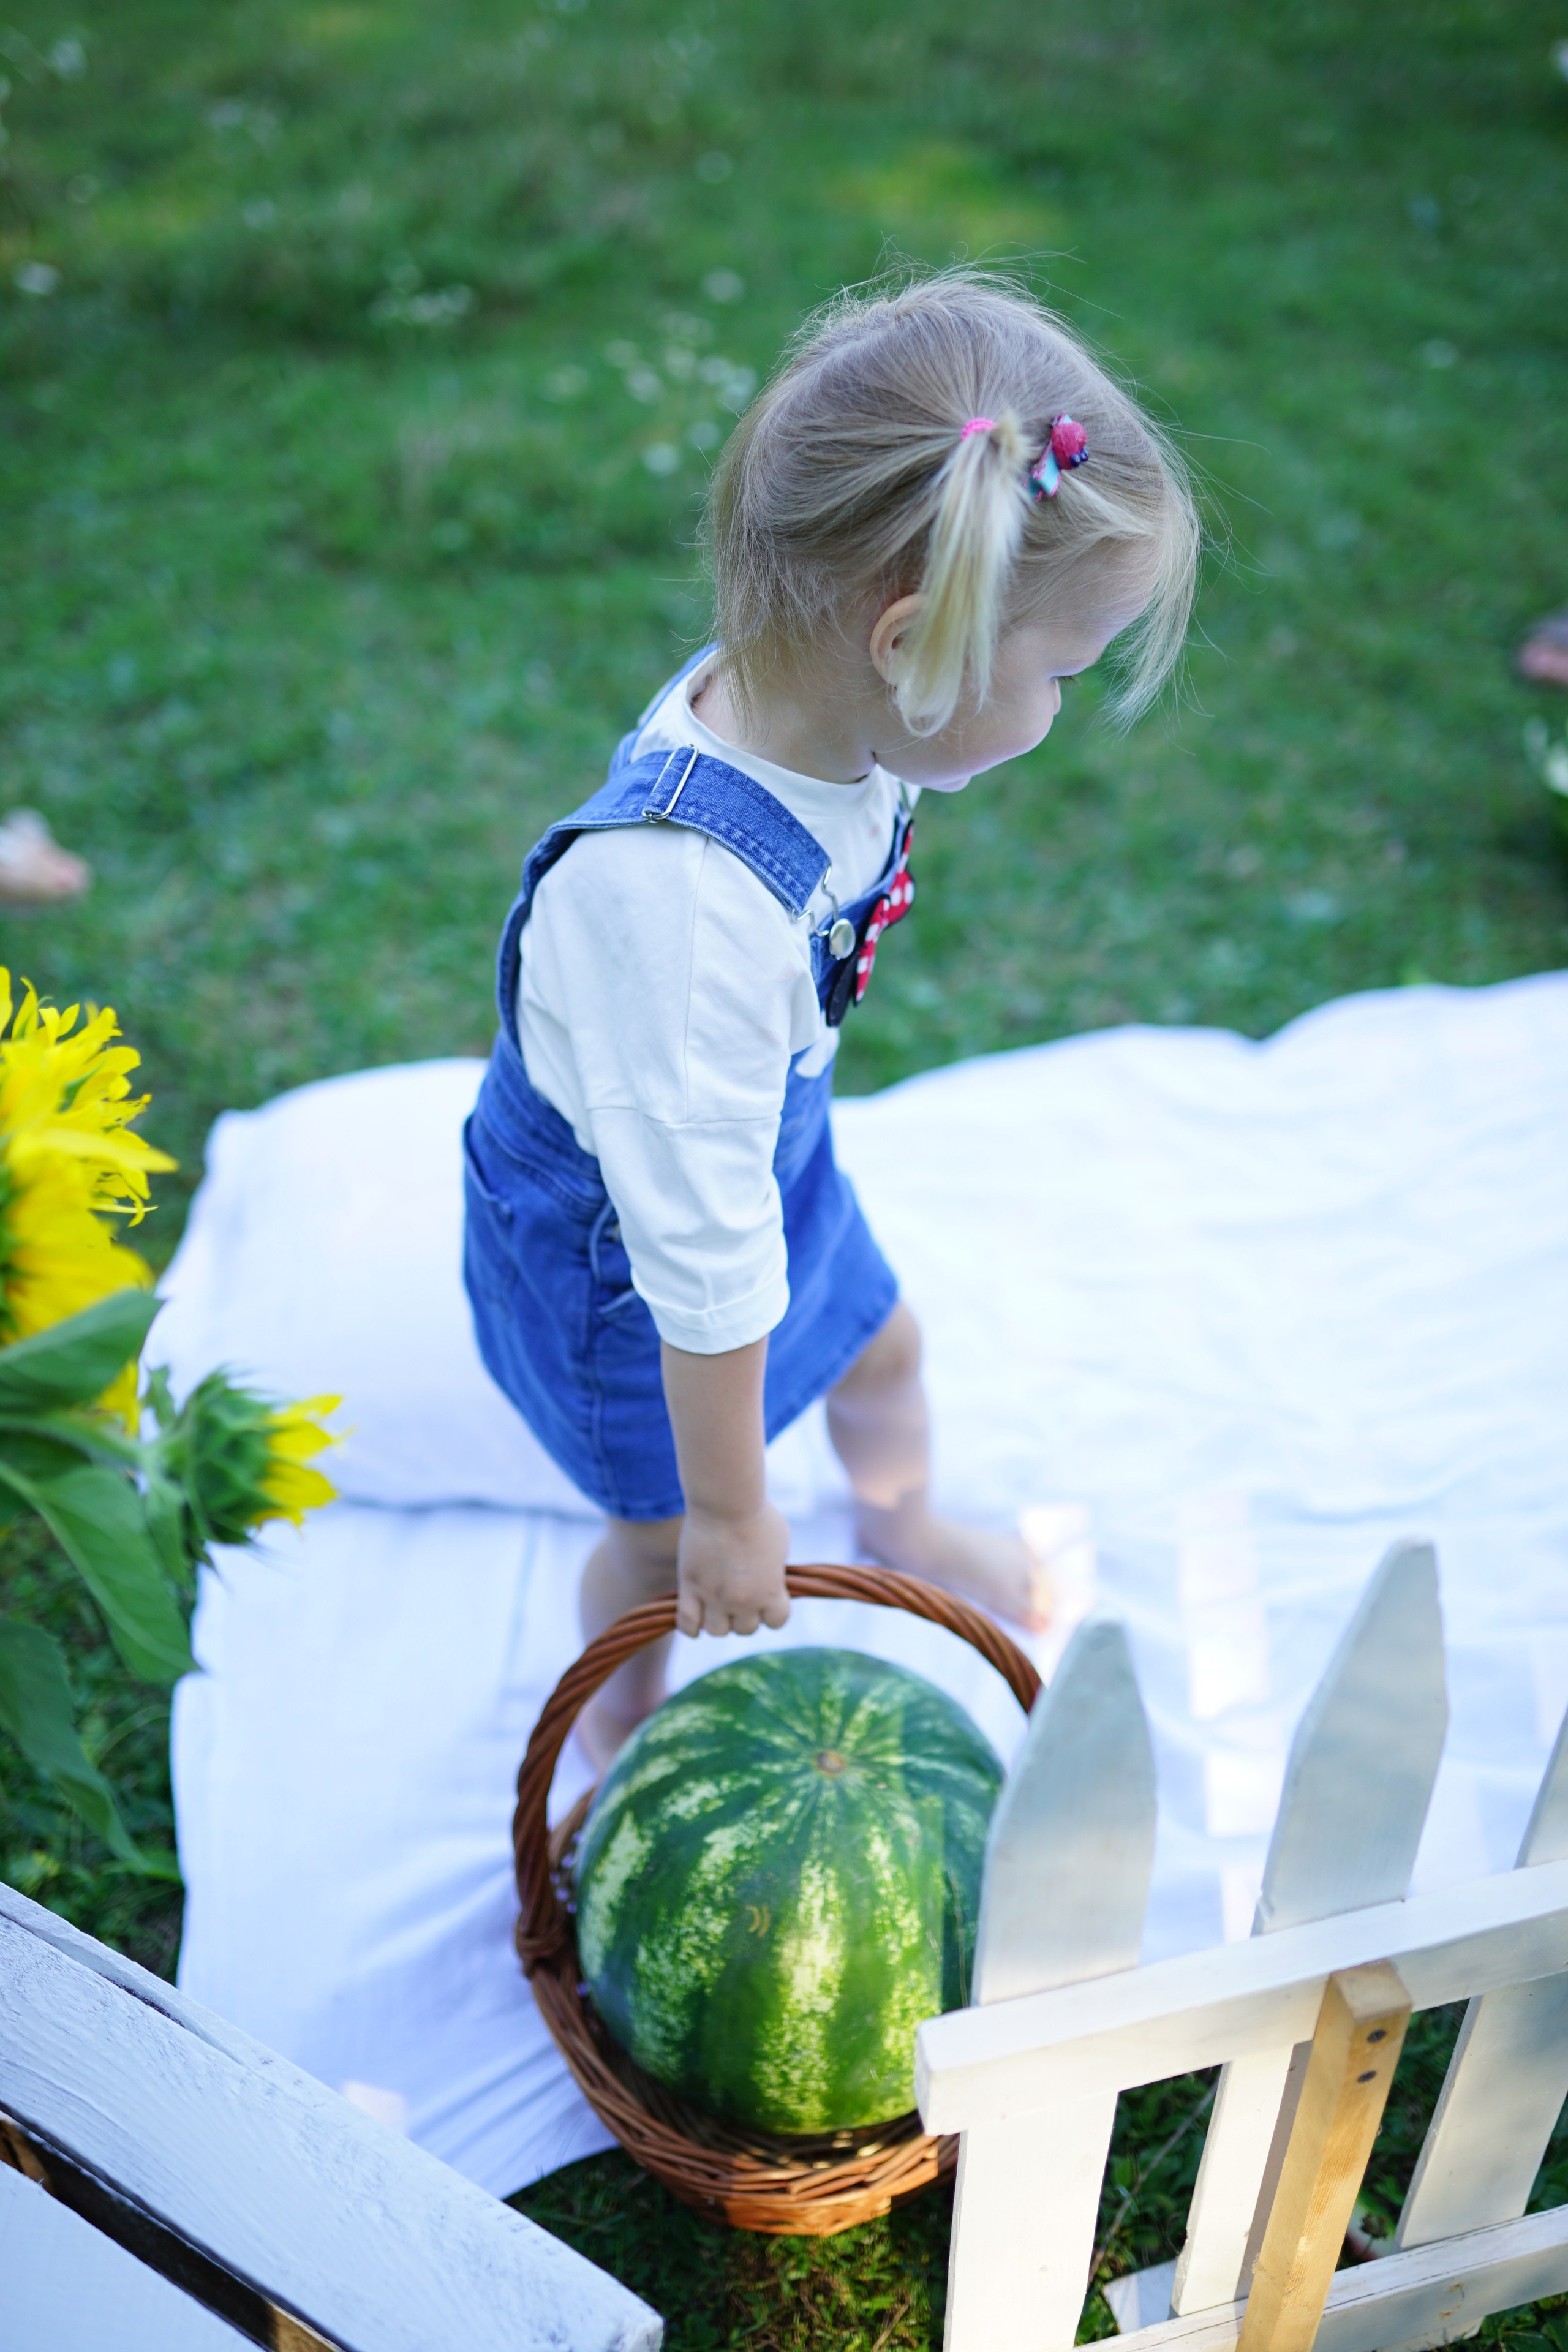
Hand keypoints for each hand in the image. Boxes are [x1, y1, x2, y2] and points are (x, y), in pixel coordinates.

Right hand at [675, 1500, 791, 1637]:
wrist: (725, 1503)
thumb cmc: (757, 1516)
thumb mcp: (780, 1544)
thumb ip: (776, 1569)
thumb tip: (771, 1578)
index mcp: (770, 1591)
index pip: (777, 1622)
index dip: (772, 1610)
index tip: (767, 1594)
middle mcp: (743, 1601)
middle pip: (745, 1629)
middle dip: (745, 1614)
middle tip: (739, 1593)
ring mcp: (714, 1596)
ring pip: (716, 1631)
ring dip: (719, 1621)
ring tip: (717, 1602)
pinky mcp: (689, 1587)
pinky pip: (687, 1623)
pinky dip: (691, 1627)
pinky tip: (695, 1618)